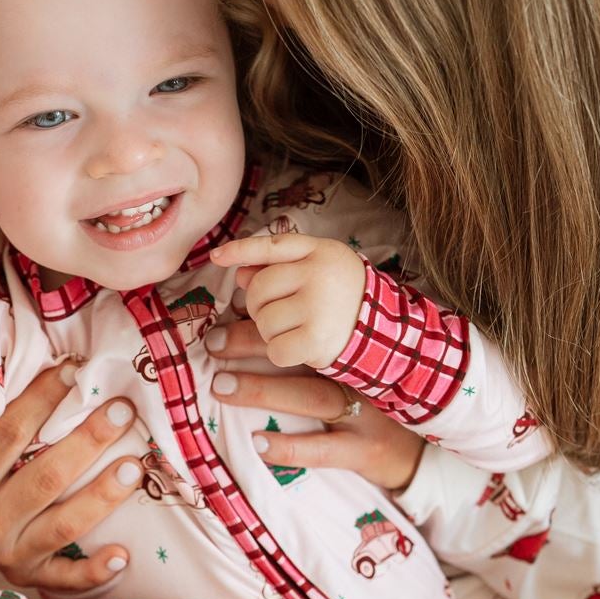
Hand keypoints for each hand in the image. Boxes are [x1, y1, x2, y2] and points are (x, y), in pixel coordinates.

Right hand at [0, 361, 141, 592]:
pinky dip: (95, 570)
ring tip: (133, 469)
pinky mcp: (26, 577)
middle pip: (45, 478)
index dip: (42, 400)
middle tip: (122, 412)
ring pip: (62, 525)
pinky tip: (124, 555)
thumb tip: (38, 359)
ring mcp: (8, 552)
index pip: (9, 434)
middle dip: (87, 443)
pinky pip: (64, 579)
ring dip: (101, 497)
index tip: (75, 371)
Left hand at [207, 319, 425, 491]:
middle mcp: (361, 377)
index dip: (268, 317)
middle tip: (213, 344)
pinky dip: (290, 448)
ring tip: (221, 387)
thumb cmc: (380, 404)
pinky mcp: (364, 451)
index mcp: (357, 351)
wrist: (423, 452)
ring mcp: (365, 415)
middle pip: (305, 356)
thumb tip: (261, 312)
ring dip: (263, 391)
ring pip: (311, 398)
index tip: (230, 309)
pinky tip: (258, 444)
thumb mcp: (358, 369)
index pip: (309, 326)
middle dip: (255, 346)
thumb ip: (319, 344)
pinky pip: (323, 449)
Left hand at [209, 231, 365, 368]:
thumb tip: (240, 273)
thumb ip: (281, 266)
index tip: (216, 257)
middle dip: (261, 306)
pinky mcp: (316, 339)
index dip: (241, 250)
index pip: (273, 245)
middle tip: (283, 313)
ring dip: (272, 332)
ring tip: (298, 329)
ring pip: (264, 322)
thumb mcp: (319, 270)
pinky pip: (275, 349)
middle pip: (259, 290)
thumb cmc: (343, 298)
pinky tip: (301, 348)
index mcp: (320, 252)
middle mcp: (318, 274)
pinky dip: (281, 353)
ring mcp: (318, 307)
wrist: (384, 330)